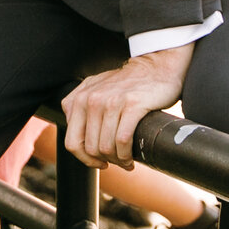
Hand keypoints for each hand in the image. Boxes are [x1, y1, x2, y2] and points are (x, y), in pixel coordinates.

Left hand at [61, 43, 193, 168]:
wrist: (156, 66)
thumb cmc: (128, 84)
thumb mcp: (96, 89)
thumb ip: (80, 108)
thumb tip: (75, 136)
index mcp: (79, 99)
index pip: (72, 142)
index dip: (85, 159)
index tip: (99, 162)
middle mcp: (91, 99)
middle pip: (91, 148)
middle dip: (105, 161)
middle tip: (118, 161)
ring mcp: (111, 101)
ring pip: (106, 147)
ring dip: (118, 160)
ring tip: (127, 161)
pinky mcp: (131, 105)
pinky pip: (122, 140)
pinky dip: (127, 155)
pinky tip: (132, 157)